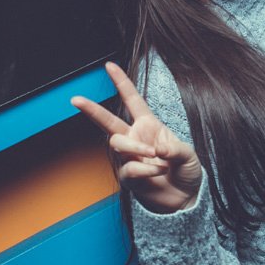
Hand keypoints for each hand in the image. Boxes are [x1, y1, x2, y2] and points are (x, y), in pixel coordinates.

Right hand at [70, 61, 202, 213]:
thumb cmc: (187, 172)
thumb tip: (157, 150)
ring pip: (118, 144)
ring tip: (154, 157)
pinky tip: (157, 173)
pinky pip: (129, 169)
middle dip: (92, 109)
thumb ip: (175, 149)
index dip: (122, 83)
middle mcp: (136, 139)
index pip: (133, 101)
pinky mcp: (129, 178)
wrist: (186, 198)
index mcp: (150, 126)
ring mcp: (130, 158)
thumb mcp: (188, 155)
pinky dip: (145, 170)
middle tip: (76, 100)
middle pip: (108, 121)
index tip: (109, 65)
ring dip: (135, 148)